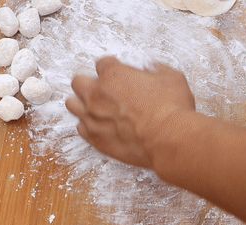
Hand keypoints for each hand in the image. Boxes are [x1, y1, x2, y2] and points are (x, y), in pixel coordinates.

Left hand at [65, 57, 195, 167]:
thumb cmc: (171, 109)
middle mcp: (97, 94)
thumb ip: (157, 69)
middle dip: (89, 83)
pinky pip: (81, 128)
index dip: (111, 67)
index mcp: (113, 75)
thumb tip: (152, 69)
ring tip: (95, 107)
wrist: (168, 140)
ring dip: (82, 103)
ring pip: (73, 105)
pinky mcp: (96, 139)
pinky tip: (100, 125)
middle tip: (103, 89)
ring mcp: (93, 118)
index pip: (102, 63)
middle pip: (78, 82)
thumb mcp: (172, 78)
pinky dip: (88, 125)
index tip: (119, 73)